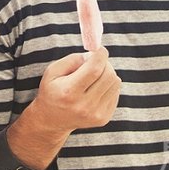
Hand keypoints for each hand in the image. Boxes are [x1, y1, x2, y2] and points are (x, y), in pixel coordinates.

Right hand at [5, 47, 121, 169]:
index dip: (100, 55)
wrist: (52, 120)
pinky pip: (116, 93)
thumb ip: (72, 60)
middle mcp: (84, 105)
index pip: (94, 69)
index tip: (100, 49)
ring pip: (115, 83)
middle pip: (108, 75)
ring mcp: (95, 114)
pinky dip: (109, 86)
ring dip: (108, 73)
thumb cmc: (52, 91)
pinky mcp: (103, 118)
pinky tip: (96, 88)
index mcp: (69, 92)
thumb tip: (92, 55)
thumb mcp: (52, 71)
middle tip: (96, 61)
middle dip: (105, 63)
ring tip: (94, 75)